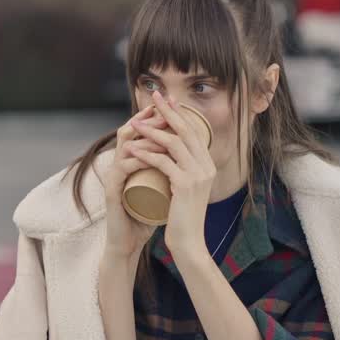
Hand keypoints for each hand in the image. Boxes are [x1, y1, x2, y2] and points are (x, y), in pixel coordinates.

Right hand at [101, 105, 163, 260]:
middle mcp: (119, 163)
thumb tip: (193, 159)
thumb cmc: (145, 217)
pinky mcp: (112, 190)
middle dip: (150, 118)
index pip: (140, 130)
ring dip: (146, 136)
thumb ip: (170, 174)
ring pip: (126, 145)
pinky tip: (153, 157)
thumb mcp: (161, 189)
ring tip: (165, 131)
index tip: (175, 105)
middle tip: (167, 109)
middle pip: (130, 130)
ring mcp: (114, 175)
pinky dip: (139, 160)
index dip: (156, 116)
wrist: (128, 242)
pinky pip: (123, 168)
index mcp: (130, 161)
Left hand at [131, 91, 217, 266]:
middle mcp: (206, 166)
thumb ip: (182, 173)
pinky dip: (146, 153)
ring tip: (135, 124)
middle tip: (154, 96)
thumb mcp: (186, 190)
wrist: (189, 242)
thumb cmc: (183, 218)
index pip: (193, 132)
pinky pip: (163, 162)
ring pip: (174, 143)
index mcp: (207, 165)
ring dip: (153, 130)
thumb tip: (170, 158)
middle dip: (168, 111)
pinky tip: (132, 149)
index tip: (164, 101)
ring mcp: (198, 175)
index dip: (178, 114)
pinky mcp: (185, 185)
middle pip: (186, 130)